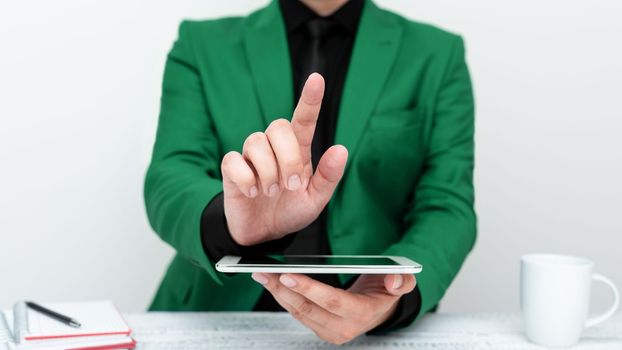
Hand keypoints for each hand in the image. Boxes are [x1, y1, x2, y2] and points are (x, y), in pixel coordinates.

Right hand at [220, 73, 347, 245]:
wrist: (263, 233)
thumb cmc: (290, 210)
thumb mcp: (315, 200)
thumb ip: (328, 177)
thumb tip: (341, 149)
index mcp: (298, 152)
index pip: (304, 120)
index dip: (310, 100)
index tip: (317, 79)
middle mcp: (274, 148)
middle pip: (277, 126)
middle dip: (287, 156)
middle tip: (291, 185)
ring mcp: (251, 157)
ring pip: (255, 142)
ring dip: (268, 172)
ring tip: (270, 192)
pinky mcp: (232, 169)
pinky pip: (234, 161)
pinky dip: (246, 179)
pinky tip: (252, 193)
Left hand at [251, 272, 415, 344]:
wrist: (380, 310)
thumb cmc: (385, 292)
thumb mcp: (400, 283)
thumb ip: (402, 281)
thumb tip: (395, 280)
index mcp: (361, 314)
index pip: (331, 301)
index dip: (308, 289)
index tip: (288, 275)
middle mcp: (343, 327)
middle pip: (307, 308)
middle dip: (283, 289)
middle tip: (265, 272)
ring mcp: (328, 331)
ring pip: (298, 312)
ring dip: (277, 293)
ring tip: (262, 274)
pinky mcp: (318, 328)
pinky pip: (297, 313)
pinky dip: (283, 297)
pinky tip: (272, 282)